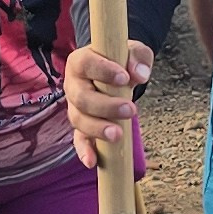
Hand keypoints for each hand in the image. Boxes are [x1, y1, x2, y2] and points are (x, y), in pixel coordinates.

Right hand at [66, 38, 153, 164]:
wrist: (114, 72)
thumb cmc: (121, 61)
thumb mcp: (133, 51)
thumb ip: (138, 57)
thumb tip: (140, 74)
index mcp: (80, 61)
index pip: (86, 64)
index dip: (103, 71)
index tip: (125, 78)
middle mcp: (73, 85)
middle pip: (82, 97)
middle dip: (105, 106)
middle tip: (130, 109)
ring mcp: (75, 107)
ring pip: (79, 119)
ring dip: (97, 128)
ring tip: (118, 135)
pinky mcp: (81, 126)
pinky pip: (78, 139)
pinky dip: (84, 150)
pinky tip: (92, 162)